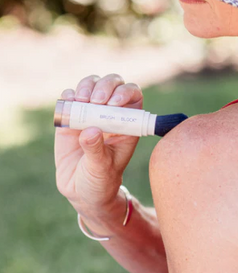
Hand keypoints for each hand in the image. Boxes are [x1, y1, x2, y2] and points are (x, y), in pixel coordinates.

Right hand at [54, 74, 142, 222]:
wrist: (81, 189)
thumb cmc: (101, 179)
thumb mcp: (101, 168)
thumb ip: (96, 150)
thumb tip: (90, 131)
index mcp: (127, 122)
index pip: (133, 95)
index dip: (125, 92)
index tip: (113, 103)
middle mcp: (111, 112)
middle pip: (113, 84)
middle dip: (105, 86)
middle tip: (96, 101)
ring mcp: (91, 112)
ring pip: (92, 84)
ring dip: (86, 87)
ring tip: (81, 101)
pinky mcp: (71, 116)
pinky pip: (70, 97)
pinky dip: (69, 95)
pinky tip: (69, 101)